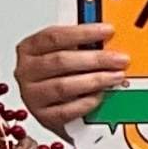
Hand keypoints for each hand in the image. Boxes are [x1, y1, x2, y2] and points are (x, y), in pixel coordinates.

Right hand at [14, 20, 124, 136]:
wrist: (54, 106)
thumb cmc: (63, 74)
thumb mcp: (68, 53)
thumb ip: (83, 44)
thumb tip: (111, 39)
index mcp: (30, 49)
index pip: (54, 37)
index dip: (83, 33)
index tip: (108, 31)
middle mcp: (27, 71)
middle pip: (61, 61)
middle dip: (96, 59)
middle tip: (120, 59)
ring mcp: (33, 95)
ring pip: (64, 86)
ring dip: (95, 80)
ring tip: (117, 77)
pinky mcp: (44, 117)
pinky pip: (67, 110)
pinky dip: (86, 102)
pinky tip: (101, 96)